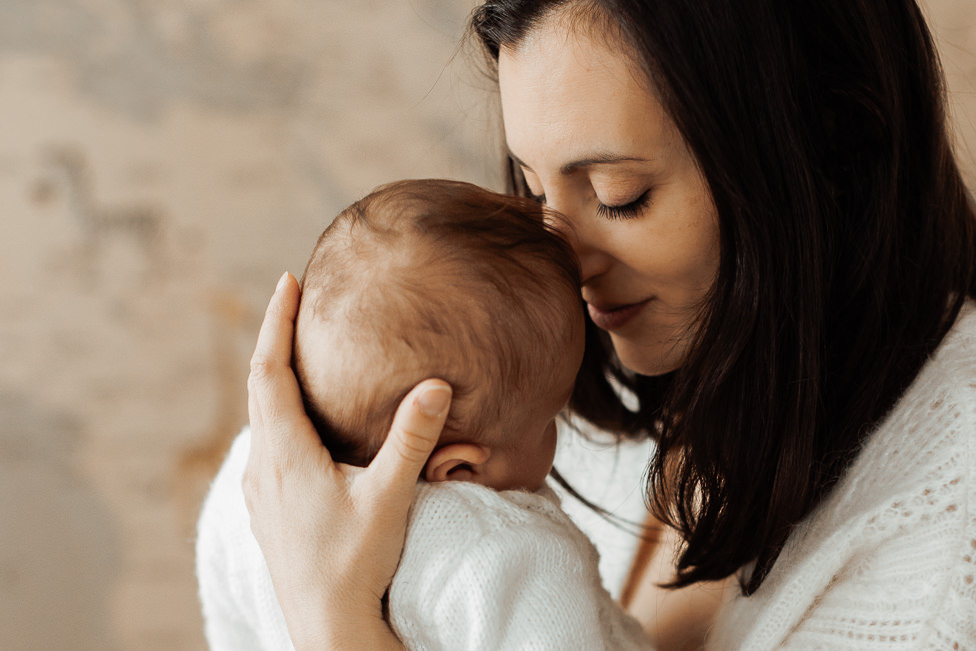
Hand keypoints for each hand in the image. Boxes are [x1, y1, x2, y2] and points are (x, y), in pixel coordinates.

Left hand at [242, 272, 452, 649]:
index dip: (277, 322)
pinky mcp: (266, 506)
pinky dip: (276, 408)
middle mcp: (262, 465)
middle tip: (292, 299)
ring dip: (273, 374)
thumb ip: (411, 438)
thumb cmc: (355, 564)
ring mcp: (260, 488)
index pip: (269, 371)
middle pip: (259, 386)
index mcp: (286, 454)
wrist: (326, 625)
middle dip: (274, 338)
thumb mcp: (389, 497)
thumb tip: (435, 384)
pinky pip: (264, 440)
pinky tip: (299, 416)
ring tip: (296, 347)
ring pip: (259, 414)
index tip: (287, 282)